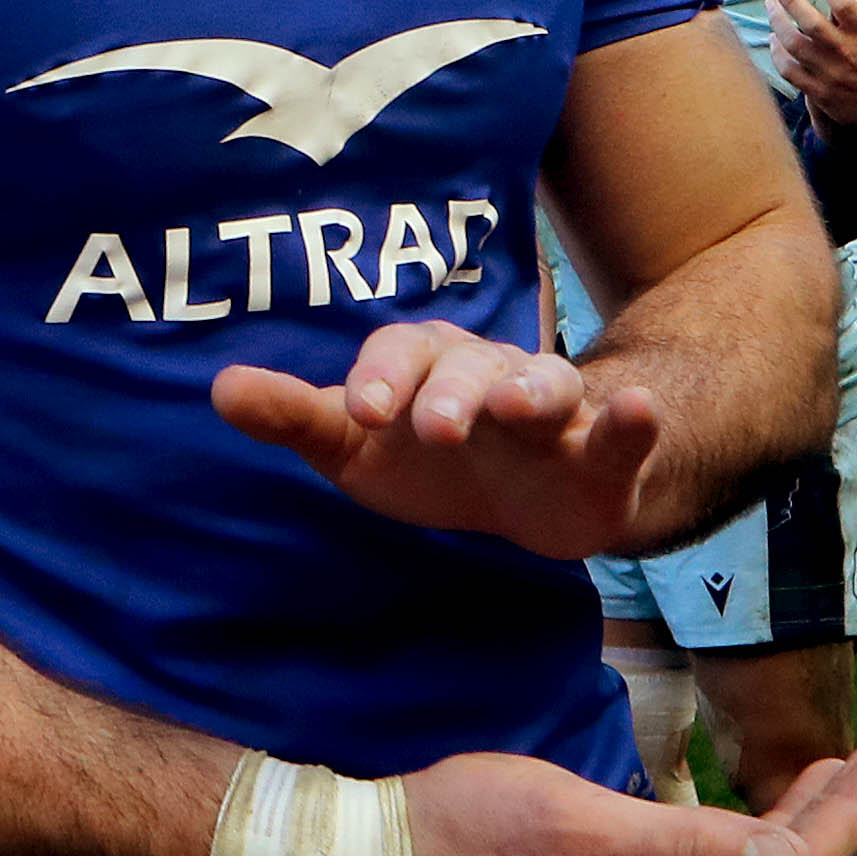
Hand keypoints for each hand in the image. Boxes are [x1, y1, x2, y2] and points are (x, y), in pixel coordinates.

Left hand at [212, 320, 660, 561]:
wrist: (530, 499)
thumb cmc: (429, 460)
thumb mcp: (356, 445)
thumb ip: (295, 418)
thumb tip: (219, 388)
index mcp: (427, 365)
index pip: (399, 356)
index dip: (381, 379)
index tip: (361, 413)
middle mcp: (489, 374)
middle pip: (470, 368)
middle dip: (450, 393)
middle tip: (432, 428)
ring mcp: (552, 410)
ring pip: (546, 385)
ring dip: (535, 390)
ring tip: (521, 406)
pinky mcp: (602, 454)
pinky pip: (618, 430)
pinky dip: (630, 418)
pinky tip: (637, 409)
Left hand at [764, 0, 856, 127]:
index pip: (840, 0)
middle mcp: (845, 51)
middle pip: (808, 19)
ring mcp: (829, 73)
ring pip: (793, 44)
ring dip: (777, 21)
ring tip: (771, 6)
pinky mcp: (820, 92)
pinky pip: (789, 71)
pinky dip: (777, 54)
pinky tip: (774, 40)